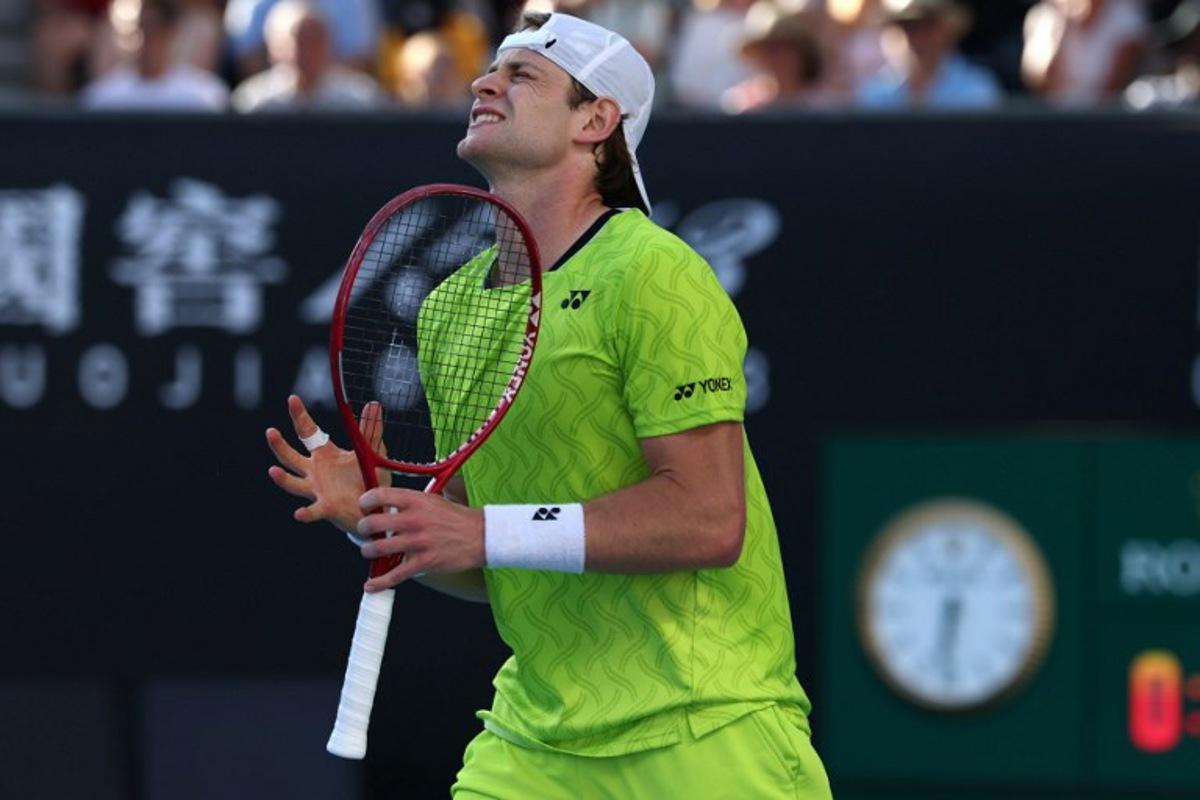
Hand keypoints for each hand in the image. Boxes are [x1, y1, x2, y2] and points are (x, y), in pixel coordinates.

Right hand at [265, 395, 388, 533]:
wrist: (375, 506)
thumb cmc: (369, 477)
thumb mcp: (371, 452)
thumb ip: (370, 431)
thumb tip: (373, 404)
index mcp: (325, 454)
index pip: (308, 432)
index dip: (300, 415)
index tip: (292, 399)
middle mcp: (315, 471)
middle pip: (290, 457)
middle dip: (279, 445)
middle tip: (270, 432)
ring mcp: (318, 490)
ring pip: (293, 483)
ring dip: (282, 479)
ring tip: (272, 471)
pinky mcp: (327, 508)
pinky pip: (313, 511)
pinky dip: (306, 513)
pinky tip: (298, 513)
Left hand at [356, 487, 484, 591]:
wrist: (481, 536)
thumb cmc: (456, 518)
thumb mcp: (432, 500)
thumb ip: (409, 503)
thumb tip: (386, 507)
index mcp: (416, 501)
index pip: (379, 495)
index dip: (365, 502)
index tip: (364, 507)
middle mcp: (414, 520)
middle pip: (372, 523)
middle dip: (363, 529)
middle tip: (366, 531)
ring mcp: (418, 542)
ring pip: (377, 549)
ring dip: (369, 552)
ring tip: (371, 551)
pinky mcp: (424, 562)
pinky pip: (395, 575)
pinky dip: (379, 582)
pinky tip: (371, 585)